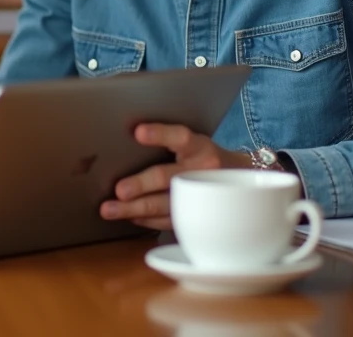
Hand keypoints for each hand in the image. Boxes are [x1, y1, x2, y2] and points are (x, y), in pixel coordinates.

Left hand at [99, 123, 249, 230]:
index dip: (159, 134)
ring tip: (110, 210)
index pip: (180, 137)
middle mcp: (203, 172)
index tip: (138, 132)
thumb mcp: (194, 142)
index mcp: (200, 147)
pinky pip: (169, 221)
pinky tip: (129, 217)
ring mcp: (201, 197)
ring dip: (134, 209)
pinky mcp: (199, 216)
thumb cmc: (205, 157)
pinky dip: (146, 220)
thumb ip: (168, 142)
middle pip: (167, 177)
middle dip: (140, 185)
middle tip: (119, 190)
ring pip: (165, 205)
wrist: (242, 180)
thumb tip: (127, 139)